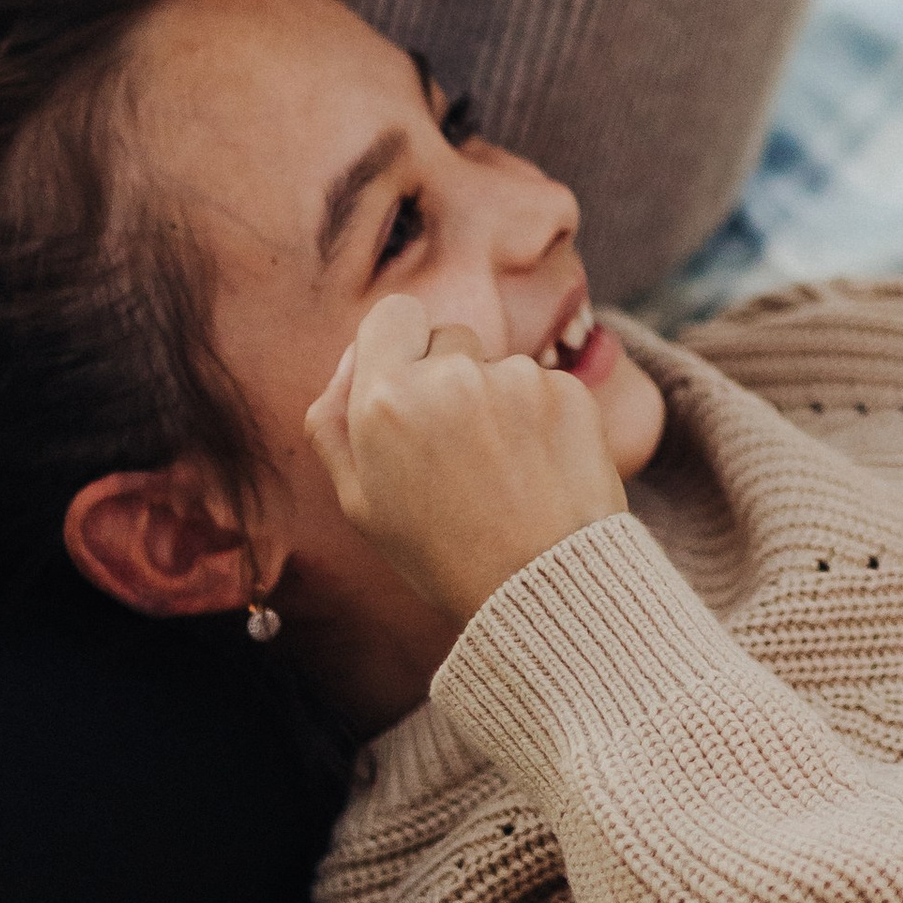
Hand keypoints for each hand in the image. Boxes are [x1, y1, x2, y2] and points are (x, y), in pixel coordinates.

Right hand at [306, 297, 631, 631]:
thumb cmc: (440, 553)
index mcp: (386, 399)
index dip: (400, 344)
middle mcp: (450, 374)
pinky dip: (540, 417)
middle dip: (447, 377)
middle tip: (456, 447)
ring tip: (501, 472)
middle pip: (446, 338)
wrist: (539, 588)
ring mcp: (514, 378)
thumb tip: (350, 363)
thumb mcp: (360, 501)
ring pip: (497, 366)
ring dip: (495, 401)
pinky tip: (538, 470)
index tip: (410, 379)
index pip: (392, 314)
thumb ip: (335, 423)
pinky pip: (544, 386)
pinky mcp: (567, 389)